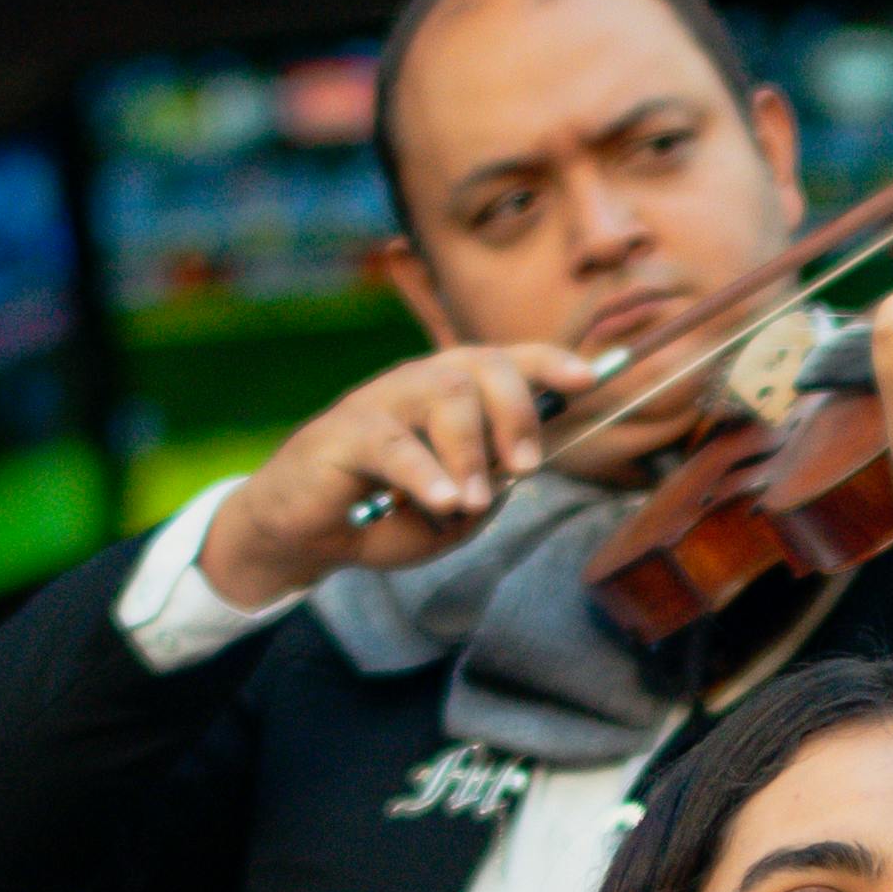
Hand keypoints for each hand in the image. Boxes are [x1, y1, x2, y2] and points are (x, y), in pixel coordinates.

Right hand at [199, 343, 599, 606]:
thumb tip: (514, 471)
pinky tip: (442, 501)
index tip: (589, 378)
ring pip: (443, 395)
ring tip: (473, 500)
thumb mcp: (453, 511)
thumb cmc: (386, 513)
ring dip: (471, 451)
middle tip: (527, 467)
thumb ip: (488, 490)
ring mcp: (378, 402)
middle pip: (480, 368)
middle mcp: (416, 383)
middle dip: (516, 413)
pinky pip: (395, 445)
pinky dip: (426, 475)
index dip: (548, 361)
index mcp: (449, 393)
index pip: (503, 360)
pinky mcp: (343, 435)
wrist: (304, 531)